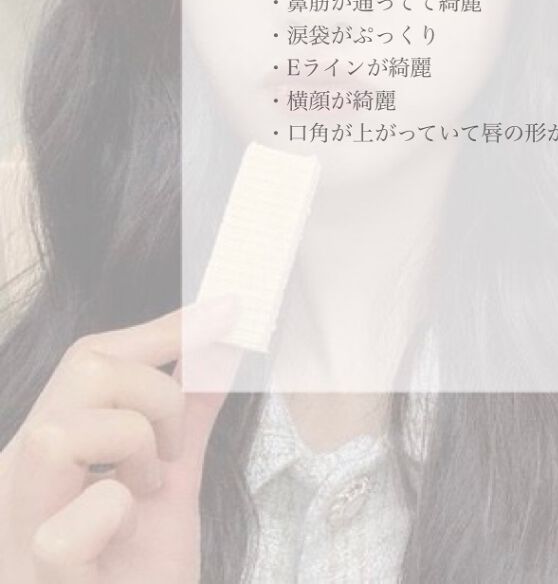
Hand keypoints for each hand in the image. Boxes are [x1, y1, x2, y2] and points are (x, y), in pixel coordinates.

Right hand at [0, 301, 237, 581]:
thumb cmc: (137, 575)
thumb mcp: (171, 486)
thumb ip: (191, 419)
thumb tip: (221, 353)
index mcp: (50, 453)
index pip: (92, 358)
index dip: (164, 326)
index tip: (228, 310)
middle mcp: (17, 481)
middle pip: (83, 371)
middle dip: (154, 394)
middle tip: (170, 453)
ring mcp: (17, 529)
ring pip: (62, 431)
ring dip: (133, 453)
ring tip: (141, 496)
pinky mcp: (37, 574)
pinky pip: (83, 514)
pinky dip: (117, 516)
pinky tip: (118, 542)